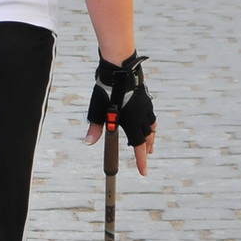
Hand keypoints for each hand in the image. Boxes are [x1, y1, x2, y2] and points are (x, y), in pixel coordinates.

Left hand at [84, 54, 155, 174]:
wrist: (119, 67)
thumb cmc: (106, 89)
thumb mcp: (97, 110)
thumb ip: (95, 128)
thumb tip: (88, 142)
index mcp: (132, 121)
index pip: (138, 146)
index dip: (141, 160)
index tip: (143, 172)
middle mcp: (142, 115)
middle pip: (147, 137)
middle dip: (146, 148)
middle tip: (147, 155)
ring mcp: (145, 105)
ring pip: (152, 124)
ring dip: (150, 135)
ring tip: (150, 140)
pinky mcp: (145, 96)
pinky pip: (150, 113)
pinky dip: (150, 120)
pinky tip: (146, 118)